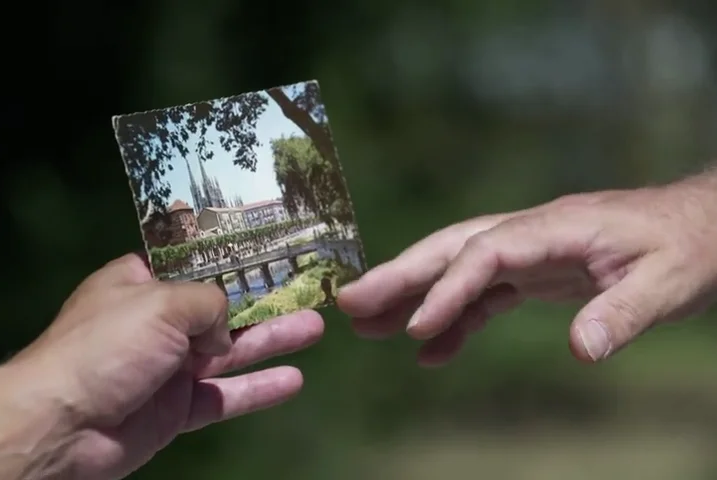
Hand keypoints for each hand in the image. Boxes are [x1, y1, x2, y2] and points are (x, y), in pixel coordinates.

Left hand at [13, 253, 324, 478]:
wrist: (62, 426)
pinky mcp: (175, 410)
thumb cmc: (107, 346)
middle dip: (265, 299)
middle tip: (309, 289)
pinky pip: (223, 396)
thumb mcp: (162, 304)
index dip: (233, 258)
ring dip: (271, 340)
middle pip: (221, 307)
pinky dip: (256, 389)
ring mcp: (167, 368)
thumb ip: (209, 304)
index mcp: (141, 283)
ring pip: (229, 351)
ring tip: (315, 327)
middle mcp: (156, 323)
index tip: (273, 249)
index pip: (193, 263)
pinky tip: (293, 381)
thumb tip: (224, 330)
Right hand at [338, 173, 716, 365]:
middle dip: (399, 275)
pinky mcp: (535, 272)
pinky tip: (431, 352)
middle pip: (451, 248)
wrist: (703, 226)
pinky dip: (454, 320)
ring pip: (456, 267)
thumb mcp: (669, 283)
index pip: (486, 254)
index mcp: (556, 228)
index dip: (446, 289)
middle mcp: (531, 233)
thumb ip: (623, 313)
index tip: (413, 331)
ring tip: (365, 326)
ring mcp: (529, 252)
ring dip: (411, 295)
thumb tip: (581, 351)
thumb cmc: (689, 249)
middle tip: (347, 304)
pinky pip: (483, 295)